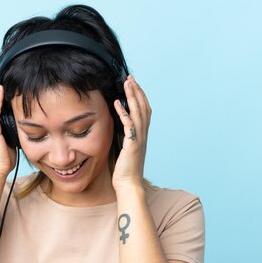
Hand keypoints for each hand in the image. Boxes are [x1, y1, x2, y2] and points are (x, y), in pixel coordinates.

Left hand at [112, 75, 151, 191]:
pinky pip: (128, 124)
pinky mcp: (132, 144)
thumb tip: (119, 127)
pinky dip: (123, 112)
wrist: (129, 184)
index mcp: (142, 135)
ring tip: (126, 83)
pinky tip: (117, 103)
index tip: (133, 85)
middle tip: (131, 77)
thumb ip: (125, 136)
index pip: (144, 110)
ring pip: (138, 112)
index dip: (140, 96)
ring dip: (132, 96)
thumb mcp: (126, 149)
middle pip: (143, 107)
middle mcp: (143, 134)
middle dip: (137, 91)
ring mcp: (139, 139)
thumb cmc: (125, 169)